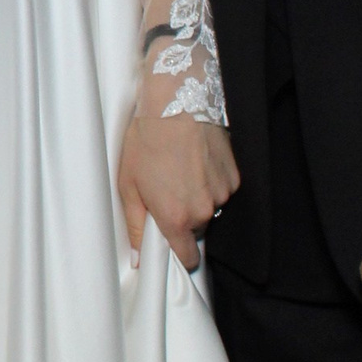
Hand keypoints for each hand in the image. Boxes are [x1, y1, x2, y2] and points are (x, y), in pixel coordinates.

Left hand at [117, 113, 239, 270]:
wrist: (176, 104)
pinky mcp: (233, 177)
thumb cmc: (147, 140)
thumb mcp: (128, 184)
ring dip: (197, 196)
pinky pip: (221, 189)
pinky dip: (210, 181)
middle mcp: (202, 211)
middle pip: (196, 229)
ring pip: (209, 207)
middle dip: (183, 216)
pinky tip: (196, 161)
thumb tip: (137, 257)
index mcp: (175, 218)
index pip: (187, 258)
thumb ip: (136, 225)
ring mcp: (221, 194)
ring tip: (180, 169)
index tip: (171, 243)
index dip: (178, 253)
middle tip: (166, 188)